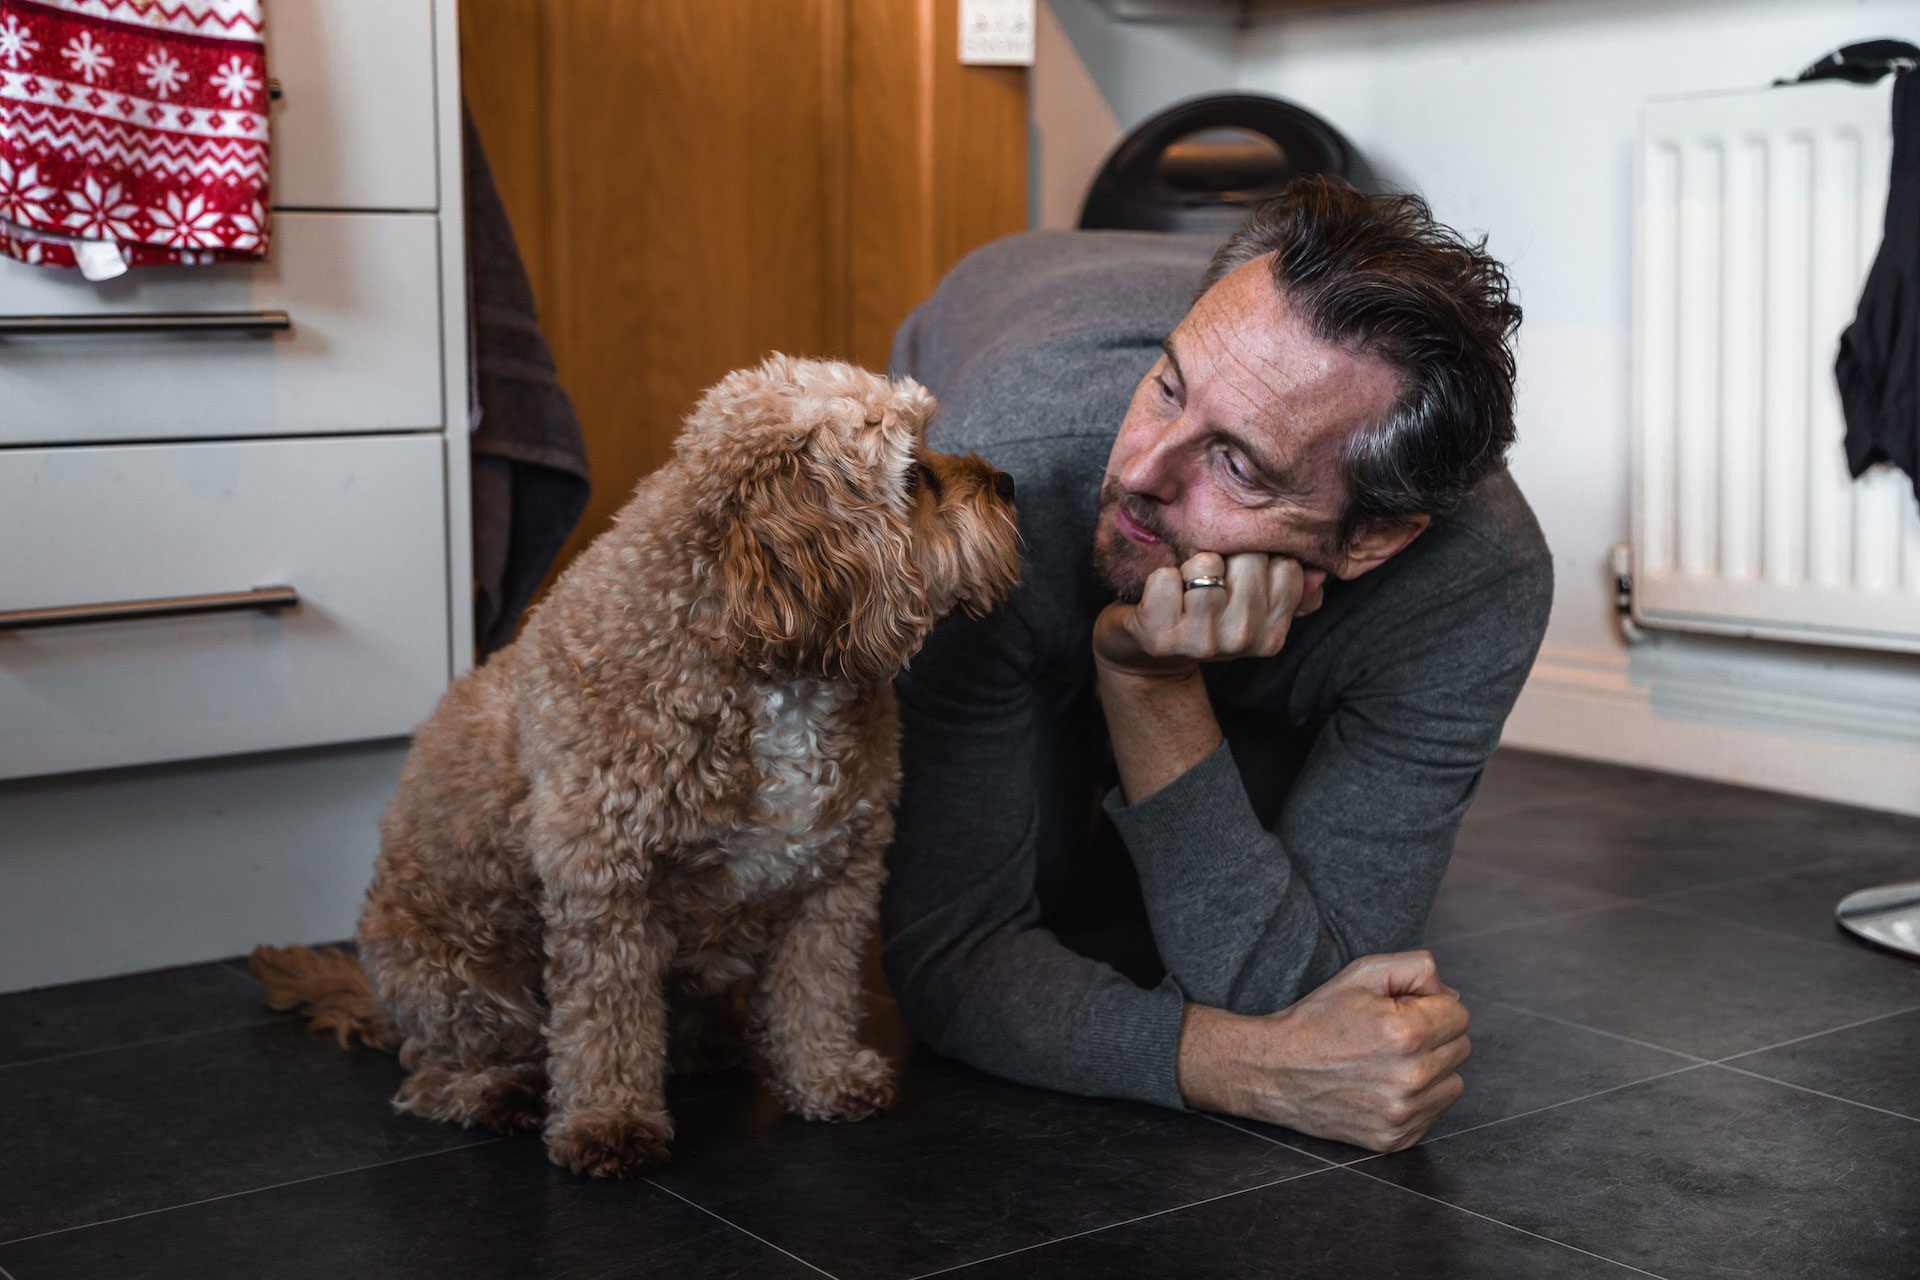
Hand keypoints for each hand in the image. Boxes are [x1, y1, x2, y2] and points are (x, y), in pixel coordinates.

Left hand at [1092, 551, 1327, 681]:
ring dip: (1190, 567)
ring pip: (1207, 564)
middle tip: (1210, 583)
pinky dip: (1159, 578)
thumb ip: (1292, 589)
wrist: (1146, 655)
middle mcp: (1241, 640)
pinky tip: (1159, 598)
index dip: (1259, 558)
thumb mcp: (1251, 609)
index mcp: (1271, 635)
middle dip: (1226, 557)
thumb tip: (1319, 570)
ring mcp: (1201, 641)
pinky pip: (1165, 577)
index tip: (1240, 576)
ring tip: (1185, 588)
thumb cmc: (1201, 620)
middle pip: (1249, 557)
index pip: (1287, 565)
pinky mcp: (1159, 635)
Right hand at [1176, 951, 1470, 1152]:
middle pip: (1461, 1048)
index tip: (1401, 1009)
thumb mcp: (1362, 973)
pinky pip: (1434, 1113)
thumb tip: (1452, 995)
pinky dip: (1417, 1098)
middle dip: (1433, 1035)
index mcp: (1405, 1034)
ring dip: (1431, 1069)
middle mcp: (1411, 1078)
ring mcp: (1403, 1114)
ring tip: (1389, 1061)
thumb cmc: (1317, 1019)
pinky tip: (1383, 1086)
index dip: (1431, 1005)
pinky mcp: (1395, 1139)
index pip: (1460, 1014)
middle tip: (1391, 1034)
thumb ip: (1417, 968)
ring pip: (1453, 1083)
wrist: (1273, 1071)